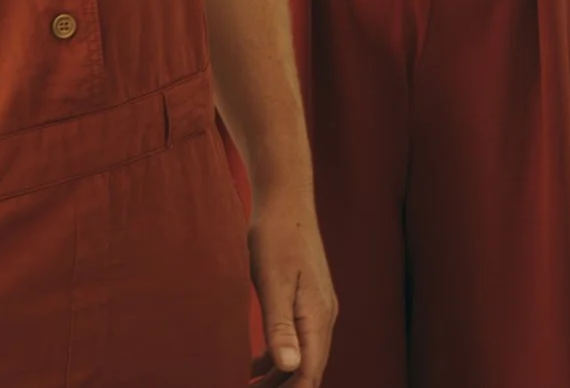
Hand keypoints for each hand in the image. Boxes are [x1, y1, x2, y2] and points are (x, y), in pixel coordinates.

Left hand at [248, 182, 335, 386]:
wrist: (286, 200)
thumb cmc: (276, 237)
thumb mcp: (272, 283)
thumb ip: (280, 327)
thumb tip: (291, 368)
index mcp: (318, 316)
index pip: (310, 373)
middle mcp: (324, 316)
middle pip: (309, 370)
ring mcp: (317, 308)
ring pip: (303, 357)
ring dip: (278, 379)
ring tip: (246, 387)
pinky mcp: (306, 300)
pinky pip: (296, 340)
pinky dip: (276, 358)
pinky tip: (252, 365)